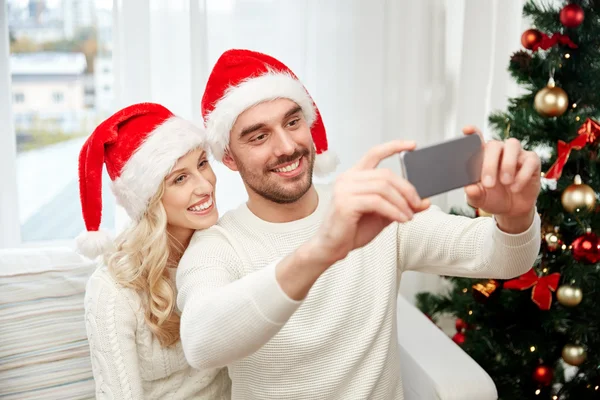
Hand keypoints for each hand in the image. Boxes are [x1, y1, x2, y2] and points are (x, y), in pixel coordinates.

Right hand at [311, 140, 429, 264]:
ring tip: (409, 216)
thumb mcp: (383, 215)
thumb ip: (401, 205)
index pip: (374, 153)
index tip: (413, 145)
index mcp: (354, 176)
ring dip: (402, 203)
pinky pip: (377, 202)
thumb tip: (425, 202)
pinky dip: (394, 211)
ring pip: (383, 188)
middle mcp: (347, 179)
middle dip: (406, 189)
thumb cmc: (353, 230)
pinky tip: (401, 219)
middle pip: (385, 175)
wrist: (333, 248)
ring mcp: (344, 190)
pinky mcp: (345, 203)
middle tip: (417, 204)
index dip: (394, 147)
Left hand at [463, 126, 540, 219]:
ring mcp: (516, 154)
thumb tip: (469, 189)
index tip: (466, 130)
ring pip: (512, 145)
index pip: (477, 139)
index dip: (472, 132)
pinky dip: (522, 176)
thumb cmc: (492, 197)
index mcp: (482, 156)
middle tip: (489, 184)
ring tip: (505, 182)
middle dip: (490, 164)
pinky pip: (529, 160)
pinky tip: (515, 188)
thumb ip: (473, 193)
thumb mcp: (480, 199)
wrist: (511, 209)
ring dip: (507, 164)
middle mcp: (499, 150)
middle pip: (494, 145)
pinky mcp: (532, 161)